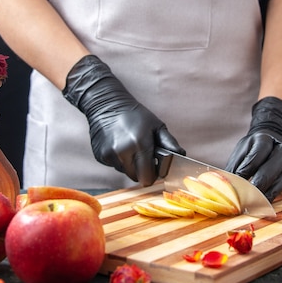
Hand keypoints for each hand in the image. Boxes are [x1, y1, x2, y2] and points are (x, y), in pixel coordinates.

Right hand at [63, 55, 184, 185]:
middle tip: (143, 156)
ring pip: (124, 172)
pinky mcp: (100, 156)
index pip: (148, 178)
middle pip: (136, 178)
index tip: (154, 166)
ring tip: (130, 147)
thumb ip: (170, 143)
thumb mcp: (157, 126)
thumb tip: (181, 156)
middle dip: (142, 170)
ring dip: (130, 165)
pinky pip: (114, 166)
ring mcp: (110, 155)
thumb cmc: (136, 115)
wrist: (107, 105)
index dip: (153, 174)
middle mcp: (123, 152)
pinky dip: (118, 160)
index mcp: (140, 145)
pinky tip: (119, 145)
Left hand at [225, 97, 281, 201]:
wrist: (275, 139)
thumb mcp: (242, 149)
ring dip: (260, 197)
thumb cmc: (253, 147)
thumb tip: (226, 185)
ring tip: (247, 206)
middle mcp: (280, 152)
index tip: (234, 185)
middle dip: (253, 188)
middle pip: (267, 173)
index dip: (244, 173)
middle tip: (241, 200)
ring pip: (275, 186)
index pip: (254, 158)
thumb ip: (235, 166)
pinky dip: (267, 199)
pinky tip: (257, 205)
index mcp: (265, 140)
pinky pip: (278, 192)